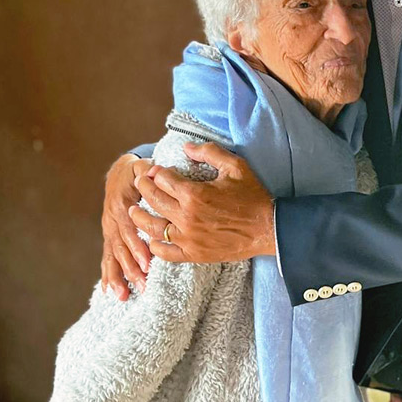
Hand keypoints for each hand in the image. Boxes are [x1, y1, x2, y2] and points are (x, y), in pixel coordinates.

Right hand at [101, 154, 152, 300]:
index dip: (136, 245)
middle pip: (120, 247)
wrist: (120, 174)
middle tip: (142, 284)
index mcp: (120, 204)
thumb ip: (146, 169)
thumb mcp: (140, 167)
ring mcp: (109, 230)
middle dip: (130, 267)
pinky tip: (109, 292)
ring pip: (113, 256)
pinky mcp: (109, 238)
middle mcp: (112, 220)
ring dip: (118, 276)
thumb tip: (151, 170)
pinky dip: (108, 275)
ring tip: (124, 295)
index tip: (146, 261)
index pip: (129, 228)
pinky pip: (107, 258)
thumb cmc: (136, 173)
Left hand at [128, 142, 275, 263]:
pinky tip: (152, 239)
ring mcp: (188, 238)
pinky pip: (166, 252)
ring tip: (133, 211)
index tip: (154, 170)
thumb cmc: (253, 196)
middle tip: (139, 184)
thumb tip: (185, 147)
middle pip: (154, 200)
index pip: (163, 179)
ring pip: (153, 227)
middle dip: (143, 188)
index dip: (156, 172)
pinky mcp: (194, 254)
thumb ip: (209, 152)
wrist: (268, 229)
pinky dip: (155, 246)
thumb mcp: (235, 166)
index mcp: (194, 194)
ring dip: (139, 218)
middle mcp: (186, 216)